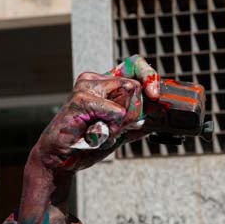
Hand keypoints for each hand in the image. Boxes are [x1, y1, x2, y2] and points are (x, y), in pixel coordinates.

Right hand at [29, 55, 161, 176]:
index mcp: (107, 84)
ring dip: (122, 122)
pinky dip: (112, 127)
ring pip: (128, 96)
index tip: (155, 95)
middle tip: (115, 128)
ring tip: (102, 131)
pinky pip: (117, 112)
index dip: (149, 76)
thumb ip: (139, 119)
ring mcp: (87, 86)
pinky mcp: (82, 98)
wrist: (62, 156)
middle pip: (136, 85)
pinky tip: (96, 132)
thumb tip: (161, 111)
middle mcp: (97, 80)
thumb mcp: (122, 131)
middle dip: (134, 112)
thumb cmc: (88, 142)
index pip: (135, 67)